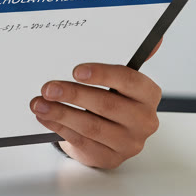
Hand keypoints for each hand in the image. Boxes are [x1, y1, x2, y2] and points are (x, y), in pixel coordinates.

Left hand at [30, 60, 162, 169]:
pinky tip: (45, 116)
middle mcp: (143, 120)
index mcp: (148, 95)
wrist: (109, 135)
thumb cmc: (112, 99)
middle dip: (73, 94)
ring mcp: (128, 143)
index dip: (102, 74)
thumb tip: (155, 38)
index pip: (129, 81)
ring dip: (61, 112)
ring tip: (39, 103)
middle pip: (107, 105)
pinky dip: (59, 127)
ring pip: (91, 126)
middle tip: (48, 87)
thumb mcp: (118, 79)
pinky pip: (81, 141)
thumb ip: (128, 58)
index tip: (76, 71)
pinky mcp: (109, 158)